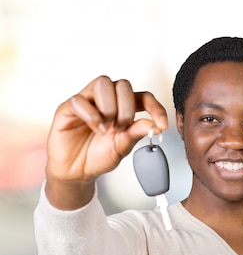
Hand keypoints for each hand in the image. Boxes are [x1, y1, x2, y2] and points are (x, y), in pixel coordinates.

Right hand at [45, 76, 168, 208]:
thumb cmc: (98, 156)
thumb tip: (154, 124)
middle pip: (123, 84)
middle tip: (121, 128)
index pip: (143, 97)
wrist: (76, 172)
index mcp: (123, 108)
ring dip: (109, 107)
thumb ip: (136, 133)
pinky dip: (92, 115)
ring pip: (103, 83)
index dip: (155, 107)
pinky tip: (96, 129)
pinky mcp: (68, 108)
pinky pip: (80, 99)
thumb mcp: (122, 147)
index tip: (162, 124)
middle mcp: (106, 101)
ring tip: (106, 128)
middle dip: (127, 108)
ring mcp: (87, 102)